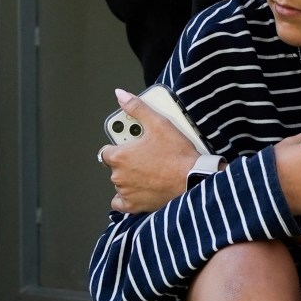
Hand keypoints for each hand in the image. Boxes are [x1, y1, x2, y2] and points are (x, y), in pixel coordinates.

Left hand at [98, 89, 198, 214]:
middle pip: (115, 167)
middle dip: (127, 162)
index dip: (119, 147)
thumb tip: (120, 95)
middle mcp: (118, 176)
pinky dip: (127, 198)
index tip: (131, 146)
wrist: (193, 179)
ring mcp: (126, 192)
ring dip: (129, 178)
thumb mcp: (158, 123)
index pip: (106, 151)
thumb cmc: (176, 154)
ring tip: (149, 171)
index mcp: (119, 156)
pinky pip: (121, 203)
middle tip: (146, 157)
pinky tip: (138, 190)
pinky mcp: (135, 206)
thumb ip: (136, 108)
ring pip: (120, 183)